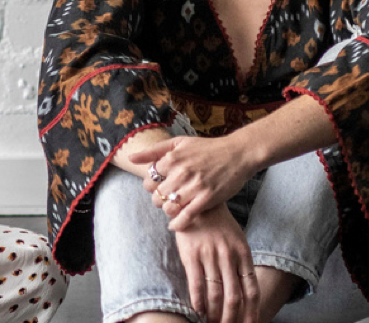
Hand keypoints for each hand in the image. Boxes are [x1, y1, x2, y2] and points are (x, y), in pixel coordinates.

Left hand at [130, 135, 255, 229]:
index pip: (149, 180)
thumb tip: (131, 158)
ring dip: (167, 211)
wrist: (237, 154)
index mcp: (172, 158)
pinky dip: (178, 224)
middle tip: (166, 198)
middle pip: (157, 195)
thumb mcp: (179, 142)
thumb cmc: (207, 148)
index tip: (159, 186)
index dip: (151, 185)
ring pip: (168, 208)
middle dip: (158, 199)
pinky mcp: (207, 199)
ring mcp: (194, 187)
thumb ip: (154, 151)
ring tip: (172, 208)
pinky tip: (175, 225)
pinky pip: (186, 216)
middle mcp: (181, 172)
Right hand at [174, 204, 260, 322]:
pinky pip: (196, 283)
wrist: (197, 202)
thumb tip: (246, 291)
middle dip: (232, 318)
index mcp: (243, 254)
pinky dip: (198, 301)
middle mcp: (229, 256)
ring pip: (215, 294)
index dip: (252, 311)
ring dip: (214, 314)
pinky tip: (198, 311)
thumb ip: (242, 263)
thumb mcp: (237, 240)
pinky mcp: (191, 255)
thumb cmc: (219, 224)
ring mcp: (210, 256)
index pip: (251, 290)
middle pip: (234, 297)